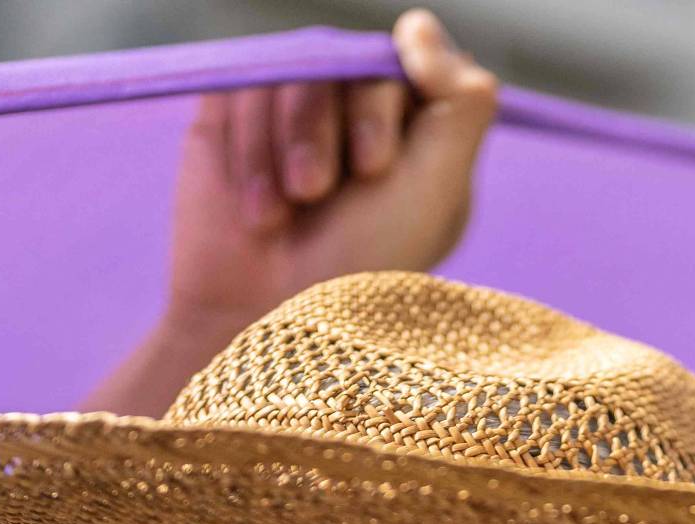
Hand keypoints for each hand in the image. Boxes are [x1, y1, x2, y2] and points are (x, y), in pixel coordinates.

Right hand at [159, 9, 497, 348]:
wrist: (265, 323)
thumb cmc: (362, 269)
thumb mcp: (438, 190)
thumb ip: (459, 101)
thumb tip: (416, 25)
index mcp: (417, 126)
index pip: (405, 56)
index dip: (381, 102)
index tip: (373, 167)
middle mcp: (357, 109)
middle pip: (343, 57)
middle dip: (325, 128)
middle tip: (318, 193)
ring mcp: (294, 112)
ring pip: (291, 69)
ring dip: (283, 143)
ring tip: (285, 209)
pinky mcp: (235, 118)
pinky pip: (242, 82)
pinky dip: (246, 146)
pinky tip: (255, 205)